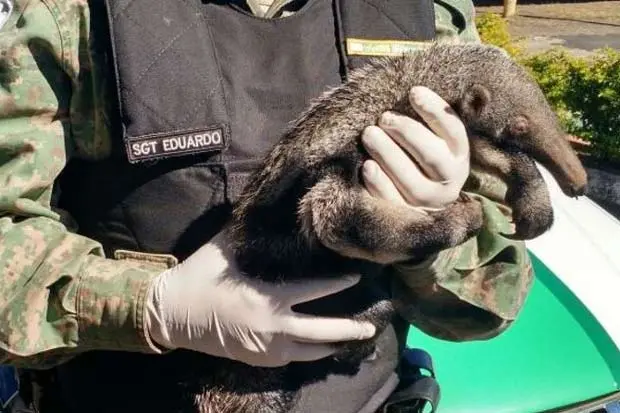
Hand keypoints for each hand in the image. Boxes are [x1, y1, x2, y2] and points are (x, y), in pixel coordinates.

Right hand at [145, 232, 375, 366]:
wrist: (170, 316)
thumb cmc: (198, 277)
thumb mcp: (223, 248)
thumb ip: (250, 230)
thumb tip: (270, 201)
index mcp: (265, 298)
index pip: (312, 291)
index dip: (338, 283)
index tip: (357, 276)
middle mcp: (270, 328)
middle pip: (321, 332)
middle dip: (350, 329)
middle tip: (373, 324)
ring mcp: (265, 349)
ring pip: (311, 353)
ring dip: (335, 345)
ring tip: (356, 339)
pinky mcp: (258, 361)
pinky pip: (294, 360)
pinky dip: (313, 354)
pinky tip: (326, 348)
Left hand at [361, 86, 469, 208]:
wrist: (422, 204)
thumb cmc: (420, 158)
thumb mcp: (432, 140)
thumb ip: (426, 121)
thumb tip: (410, 89)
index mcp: (458, 156)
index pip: (453, 131)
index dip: (434, 111)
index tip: (414, 92)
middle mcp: (449, 181)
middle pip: (433, 156)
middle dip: (407, 133)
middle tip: (384, 117)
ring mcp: (428, 201)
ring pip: (412, 181)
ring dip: (389, 155)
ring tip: (369, 133)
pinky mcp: (405, 216)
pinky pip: (392, 200)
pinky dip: (379, 183)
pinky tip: (367, 166)